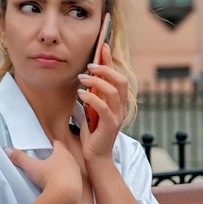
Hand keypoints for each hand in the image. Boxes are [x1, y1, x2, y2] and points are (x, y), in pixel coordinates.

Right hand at [4, 140, 81, 203]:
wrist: (66, 196)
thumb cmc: (50, 177)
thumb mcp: (32, 167)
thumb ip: (20, 158)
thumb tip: (7, 150)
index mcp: (62, 153)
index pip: (58, 144)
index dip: (53, 144)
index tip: (50, 145)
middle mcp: (72, 161)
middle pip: (65, 156)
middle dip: (58, 157)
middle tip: (49, 160)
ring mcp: (77, 174)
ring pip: (70, 168)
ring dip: (64, 170)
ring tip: (54, 174)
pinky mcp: (79, 186)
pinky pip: (73, 181)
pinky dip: (67, 182)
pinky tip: (60, 187)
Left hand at [77, 44, 127, 158]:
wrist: (95, 157)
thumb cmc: (93, 134)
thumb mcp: (92, 110)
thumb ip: (93, 96)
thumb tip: (87, 78)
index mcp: (118, 102)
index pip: (118, 76)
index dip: (111, 61)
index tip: (103, 46)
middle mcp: (121, 107)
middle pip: (121, 80)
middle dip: (106, 69)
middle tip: (90, 65)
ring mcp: (118, 116)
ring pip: (113, 91)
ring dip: (96, 81)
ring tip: (81, 78)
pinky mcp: (110, 125)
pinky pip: (103, 106)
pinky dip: (91, 97)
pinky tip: (80, 93)